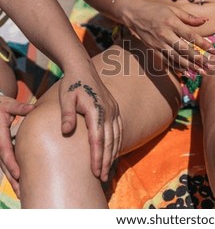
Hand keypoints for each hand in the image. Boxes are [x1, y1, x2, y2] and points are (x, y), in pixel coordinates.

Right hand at [0, 96, 33, 196]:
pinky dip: (13, 174)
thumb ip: (18, 107)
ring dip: (13, 181)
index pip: (5, 151)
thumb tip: (31, 108)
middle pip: (4, 165)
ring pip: (5, 168)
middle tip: (23, 193)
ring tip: (23, 194)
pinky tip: (21, 184)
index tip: (20, 175)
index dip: (12, 164)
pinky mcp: (1, 150)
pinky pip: (7, 164)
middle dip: (13, 179)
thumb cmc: (1, 105)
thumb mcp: (7, 104)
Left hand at [58, 64, 121, 181]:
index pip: (98, 139)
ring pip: (116, 136)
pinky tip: (114, 152)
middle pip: (110, 141)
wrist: (82, 68)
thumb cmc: (71, 84)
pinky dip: (117, 143)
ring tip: (109, 169)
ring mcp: (113, 110)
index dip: (98, 157)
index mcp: (96, 110)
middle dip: (107, 161)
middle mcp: (108, 111)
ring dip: (113, 154)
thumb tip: (66, 131)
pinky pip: (118, 129)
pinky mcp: (114, 109)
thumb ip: (66, 115)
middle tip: (103, 178)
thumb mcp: (65, 98)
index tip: (96, 171)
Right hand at [124, 1, 214, 74]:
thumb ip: (189, 17)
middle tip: (211, 67)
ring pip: (176, 58)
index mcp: (172, 23)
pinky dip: (177, 68)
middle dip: (199, 60)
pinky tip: (186, 73)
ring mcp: (159, 44)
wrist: (133, 14)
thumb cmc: (156, 10)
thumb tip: (206, 20)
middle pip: (185, 50)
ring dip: (190, 66)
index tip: (214, 51)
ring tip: (202, 72)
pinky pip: (167, 61)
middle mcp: (166, 35)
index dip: (203, 44)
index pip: (191, 36)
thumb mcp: (173, 10)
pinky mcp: (154, 50)